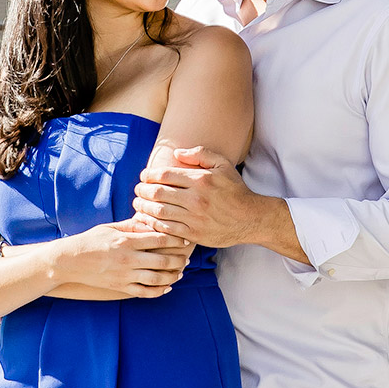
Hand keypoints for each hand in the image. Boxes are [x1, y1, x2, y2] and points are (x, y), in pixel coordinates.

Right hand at [50, 217, 189, 301]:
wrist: (69, 261)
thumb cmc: (90, 240)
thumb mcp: (110, 228)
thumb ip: (132, 226)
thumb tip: (152, 223)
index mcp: (126, 241)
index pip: (158, 239)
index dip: (175, 239)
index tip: (185, 238)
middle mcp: (128, 259)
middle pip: (163, 260)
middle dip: (178, 259)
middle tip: (187, 257)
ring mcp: (125, 275)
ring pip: (157, 279)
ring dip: (172, 276)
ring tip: (180, 272)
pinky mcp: (120, 287)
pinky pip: (145, 292)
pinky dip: (159, 291)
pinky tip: (167, 287)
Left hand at [132, 145, 265, 250]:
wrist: (251, 218)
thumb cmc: (235, 190)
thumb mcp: (223, 164)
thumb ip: (200, 154)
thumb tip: (176, 153)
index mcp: (200, 180)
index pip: (164, 175)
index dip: (149, 175)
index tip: (144, 176)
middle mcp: (196, 199)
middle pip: (157, 193)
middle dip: (142, 191)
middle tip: (137, 190)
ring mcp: (194, 218)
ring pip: (159, 212)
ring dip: (143, 208)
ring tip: (138, 204)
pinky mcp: (194, 234)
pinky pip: (167, 229)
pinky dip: (154, 224)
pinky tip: (149, 219)